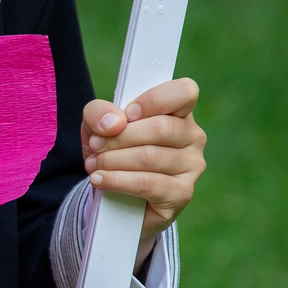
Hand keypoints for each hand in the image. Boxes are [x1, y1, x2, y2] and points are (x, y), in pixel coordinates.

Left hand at [82, 77, 206, 267]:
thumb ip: (99, 113)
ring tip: (94, 165)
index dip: (154, 100)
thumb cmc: (114, 151)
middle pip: (161, 128)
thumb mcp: (98, 124)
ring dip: (114, 161)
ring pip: (151, 157)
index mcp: (179, 111)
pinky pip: (149, 184)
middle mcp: (193, 136)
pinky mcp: (182, 193)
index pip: (184, 92)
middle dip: (120, 137)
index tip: (128, 113)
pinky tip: (100, 180)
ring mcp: (192, 166)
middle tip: (96, 146)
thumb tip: (114, 123)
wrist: (115, 195)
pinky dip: (118, 181)